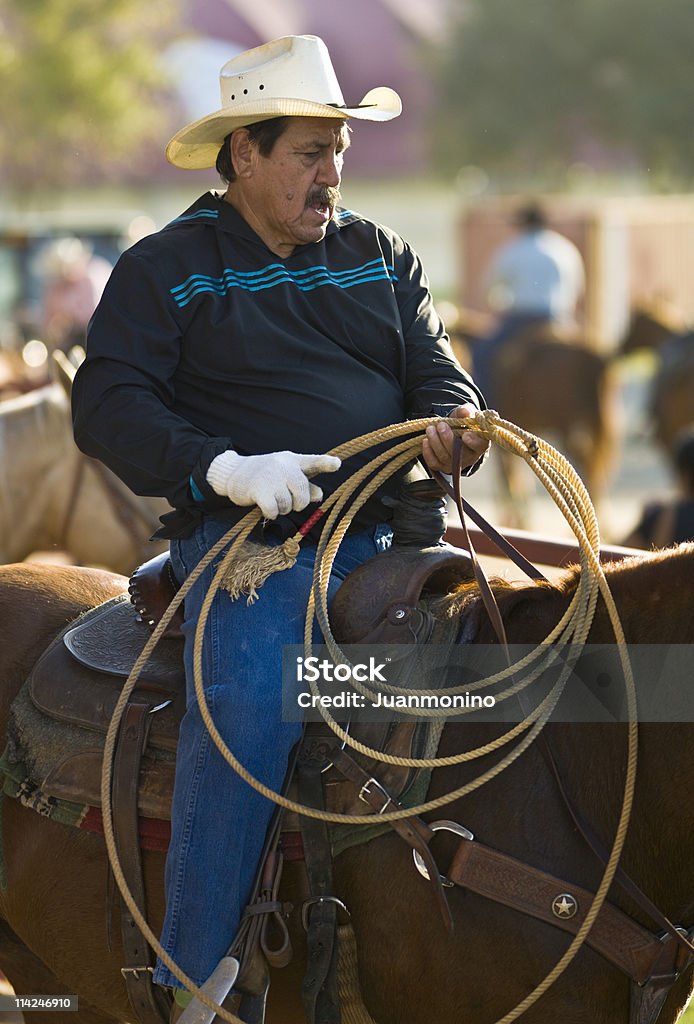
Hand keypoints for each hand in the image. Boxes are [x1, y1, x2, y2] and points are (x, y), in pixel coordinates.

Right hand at [206, 450, 340, 518]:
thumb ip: (305, 485)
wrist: (234, 473)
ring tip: (272, 500)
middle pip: (303, 493)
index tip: (337, 464)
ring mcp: (271, 477)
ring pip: (288, 505)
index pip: (312, 462)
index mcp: (293, 461)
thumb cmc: (266, 477)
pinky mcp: (259, 489)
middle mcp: (284, 466)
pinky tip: (265, 507)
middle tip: (288, 502)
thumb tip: (320, 495)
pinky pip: (274, 510)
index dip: (326, 464)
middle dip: (298, 503)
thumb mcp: (286, 477)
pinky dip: (271, 513)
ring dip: (282, 509)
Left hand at [422, 404, 488, 474]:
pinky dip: (428, 452)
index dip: (474, 442)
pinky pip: (434, 463)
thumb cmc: (463, 424)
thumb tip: (465, 412)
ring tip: (430, 429)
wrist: (453, 433)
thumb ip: (465, 412)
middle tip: (441, 425)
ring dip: (435, 442)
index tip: (465, 435)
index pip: (480, 445)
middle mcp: (470, 457)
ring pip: (445, 457)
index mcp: (480, 444)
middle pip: (459, 453)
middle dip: (447, 439)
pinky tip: (426, 441)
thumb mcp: (465, 414)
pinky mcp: (443, 467)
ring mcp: (456, 464)